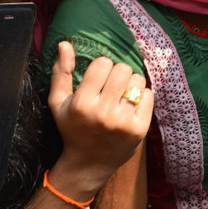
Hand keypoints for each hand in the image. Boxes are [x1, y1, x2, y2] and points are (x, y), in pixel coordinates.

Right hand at [47, 40, 153, 194]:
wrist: (88, 164)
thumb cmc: (72, 128)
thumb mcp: (58, 103)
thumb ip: (61, 72)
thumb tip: (65, 43)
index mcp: (82, 104)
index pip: (103, 64)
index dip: (101, 67)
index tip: (98, 78)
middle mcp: (103, 113)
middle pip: (123, 69)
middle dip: (117, 73)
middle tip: (111, 86)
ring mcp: (123, 122)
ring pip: (138, 80)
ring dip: (130, 84)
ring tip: (121, 95)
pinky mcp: (139, 129)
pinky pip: (149, 95)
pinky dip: (142, 97)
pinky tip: (130, 106)